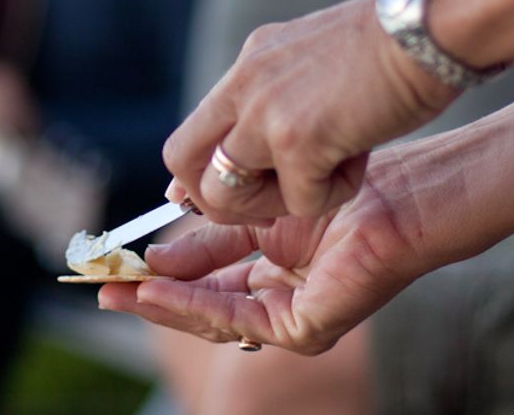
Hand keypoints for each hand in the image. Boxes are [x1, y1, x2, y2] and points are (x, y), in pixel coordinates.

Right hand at [100, 177, 424, 354]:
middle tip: (104, 284)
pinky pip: (238, 320)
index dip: (164, 268)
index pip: (210, 271)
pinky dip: (193, 306)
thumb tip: (166, 219)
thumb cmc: (354, 184)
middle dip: (152, 294)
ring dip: (162, 305)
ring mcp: (296, 314)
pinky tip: (157, 291)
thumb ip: (218, 222)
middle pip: (206, 299)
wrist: (409, 194)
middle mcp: (286, 292)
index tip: (122, 258)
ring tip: (119, 291)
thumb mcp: (265, 203)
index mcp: (279, 262)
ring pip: (215, 315)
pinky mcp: (306, 328)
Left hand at [163, 0, 457, 223]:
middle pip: (182, 162)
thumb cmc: (397, 44)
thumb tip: (256, 144)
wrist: (432, 21)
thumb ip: (284, 97)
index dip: (203, 175)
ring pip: (227, 193)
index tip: (240, 192)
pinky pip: (298, 201)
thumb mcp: (319, 61)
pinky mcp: (300, 138)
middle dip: (218, 200)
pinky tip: (361, 162)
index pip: (192, 132)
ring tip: (327, 175)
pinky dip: (332, 196)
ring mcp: (267, 111)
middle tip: (275, 201)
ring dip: (276, 204)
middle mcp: (246, 84)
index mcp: (251, 64)